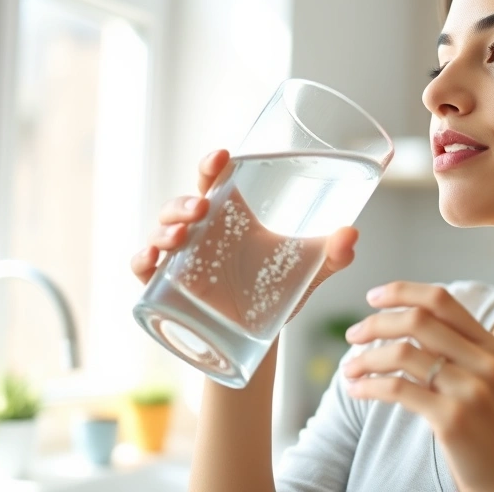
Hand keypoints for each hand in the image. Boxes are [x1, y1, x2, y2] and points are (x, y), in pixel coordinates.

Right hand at [129, 149, 359, 323]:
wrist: (260, 336)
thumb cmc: (281, 291)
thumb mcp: (311, 272)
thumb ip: (334, 255)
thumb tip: (352, 234)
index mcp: (232, 216)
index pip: (214, 180)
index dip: (211, 164)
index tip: (221, 156)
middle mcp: (203, 232)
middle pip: (183, 204)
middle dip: (185, 202)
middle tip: (201, 209)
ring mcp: (182, 259)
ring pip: (161, 230)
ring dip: (164, 228)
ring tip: (180, 236)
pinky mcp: (168, 287)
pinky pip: (144, 268)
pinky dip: (141, 261)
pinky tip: (150, 261)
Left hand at [342, 281, 493, 491]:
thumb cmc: (490, 431)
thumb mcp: (485, 381)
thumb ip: (456, 351)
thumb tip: (405, 323)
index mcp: (491, 346)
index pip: (441, 300)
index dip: (402, 292)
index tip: (373, 297)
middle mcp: (484, 362)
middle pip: (417, 320)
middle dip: (375, 323)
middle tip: (352, 335)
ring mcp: (470, 390)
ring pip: (402, 353)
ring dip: (366, 358)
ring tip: (349, 369)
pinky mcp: (452, 419)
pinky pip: (398, 389)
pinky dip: (369, 386)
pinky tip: (357, 391)